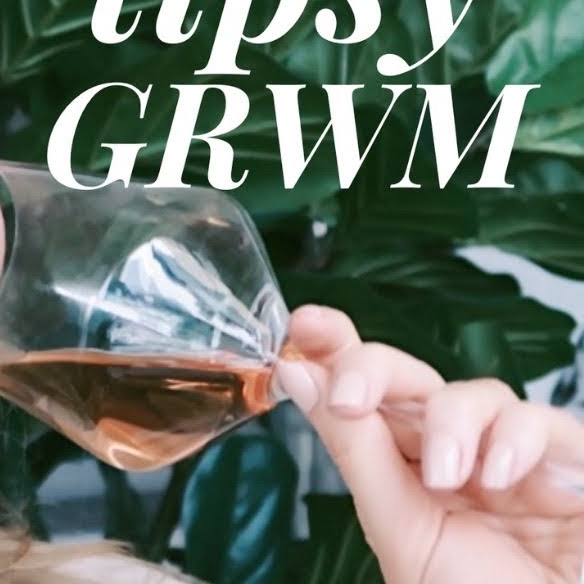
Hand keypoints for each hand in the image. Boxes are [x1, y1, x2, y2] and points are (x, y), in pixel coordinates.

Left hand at [275, 305, 583, 583]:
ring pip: (475, 393)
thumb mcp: (400, 527)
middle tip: (350, 398)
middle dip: (373, 370)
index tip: (305, 325)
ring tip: (443, 478)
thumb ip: (354, 449)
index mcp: (404, 470)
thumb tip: (297, 373)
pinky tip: (499, 478)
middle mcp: (456, 454)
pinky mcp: (569, 463)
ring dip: (451, 424)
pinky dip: (515, 440)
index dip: (337, 349)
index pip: (367, 395)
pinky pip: (541, 420)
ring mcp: (513, 457)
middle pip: (412, 379)